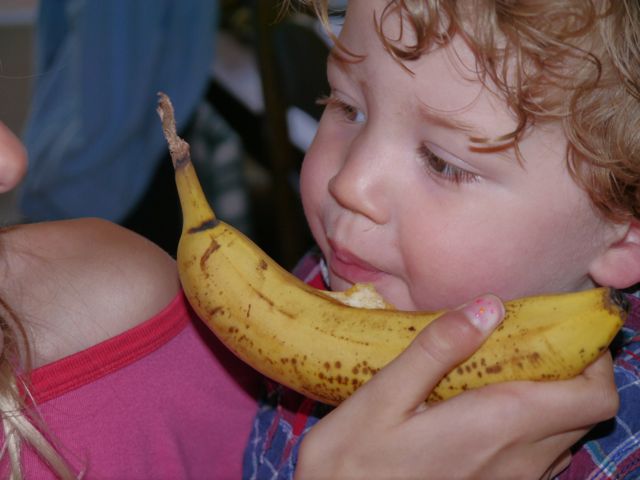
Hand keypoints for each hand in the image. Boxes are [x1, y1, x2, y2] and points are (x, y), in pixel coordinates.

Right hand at [295, 295, 618, 479]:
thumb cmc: (352, 459)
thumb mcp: (382, 395)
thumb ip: (437, 349)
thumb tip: (489, 307)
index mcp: (496, 427)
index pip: (590, 398)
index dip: (594, 359)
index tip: (563, 327)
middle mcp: (516, 460)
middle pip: (583, 413)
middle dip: (573, 369)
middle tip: (531, 336)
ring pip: (565, 435)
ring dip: (554, 396)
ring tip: (510, 365)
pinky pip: (540, 455)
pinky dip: (535, 422)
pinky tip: (491, 404)